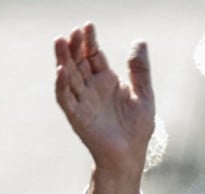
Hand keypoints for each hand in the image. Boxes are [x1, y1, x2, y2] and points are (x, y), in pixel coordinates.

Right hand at [54, 23, 154, 193]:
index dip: (90, 41)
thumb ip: (140, 70)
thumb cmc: (138, 129)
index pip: (94, 55)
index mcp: (106, 81)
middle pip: (78, 62)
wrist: (131, 157)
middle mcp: (91, 89)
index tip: (88, 25)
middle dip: (74, 46)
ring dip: (63, 60)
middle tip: (73, 31)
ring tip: (60, 41)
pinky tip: (61, 72)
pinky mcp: (77, 117)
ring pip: (69, 76)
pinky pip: (66, 99)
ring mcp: (82, 102)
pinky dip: (62, 86)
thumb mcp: (144, 95)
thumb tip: (140, 41)